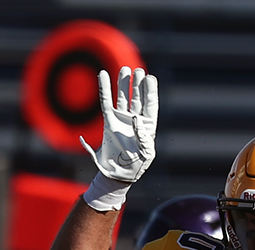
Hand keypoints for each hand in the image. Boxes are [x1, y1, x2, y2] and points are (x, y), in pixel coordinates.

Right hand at [82, 67, 157, 184]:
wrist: (119, 174)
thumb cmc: (137, 165)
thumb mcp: (146, 152)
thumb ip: (143, 136)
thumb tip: (135, 118)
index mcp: (148, 126)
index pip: (150, 104)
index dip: (150, 91)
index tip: (149, 78)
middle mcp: (136, 120)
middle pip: (137, 97)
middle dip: (138, 84)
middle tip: (138, 71)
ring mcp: (122, 119)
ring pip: (123, 97)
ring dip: (124, 84)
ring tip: (125, 69)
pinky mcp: (109, 121)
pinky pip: (106, 102)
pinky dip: (105, 88)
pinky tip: (103, 75)